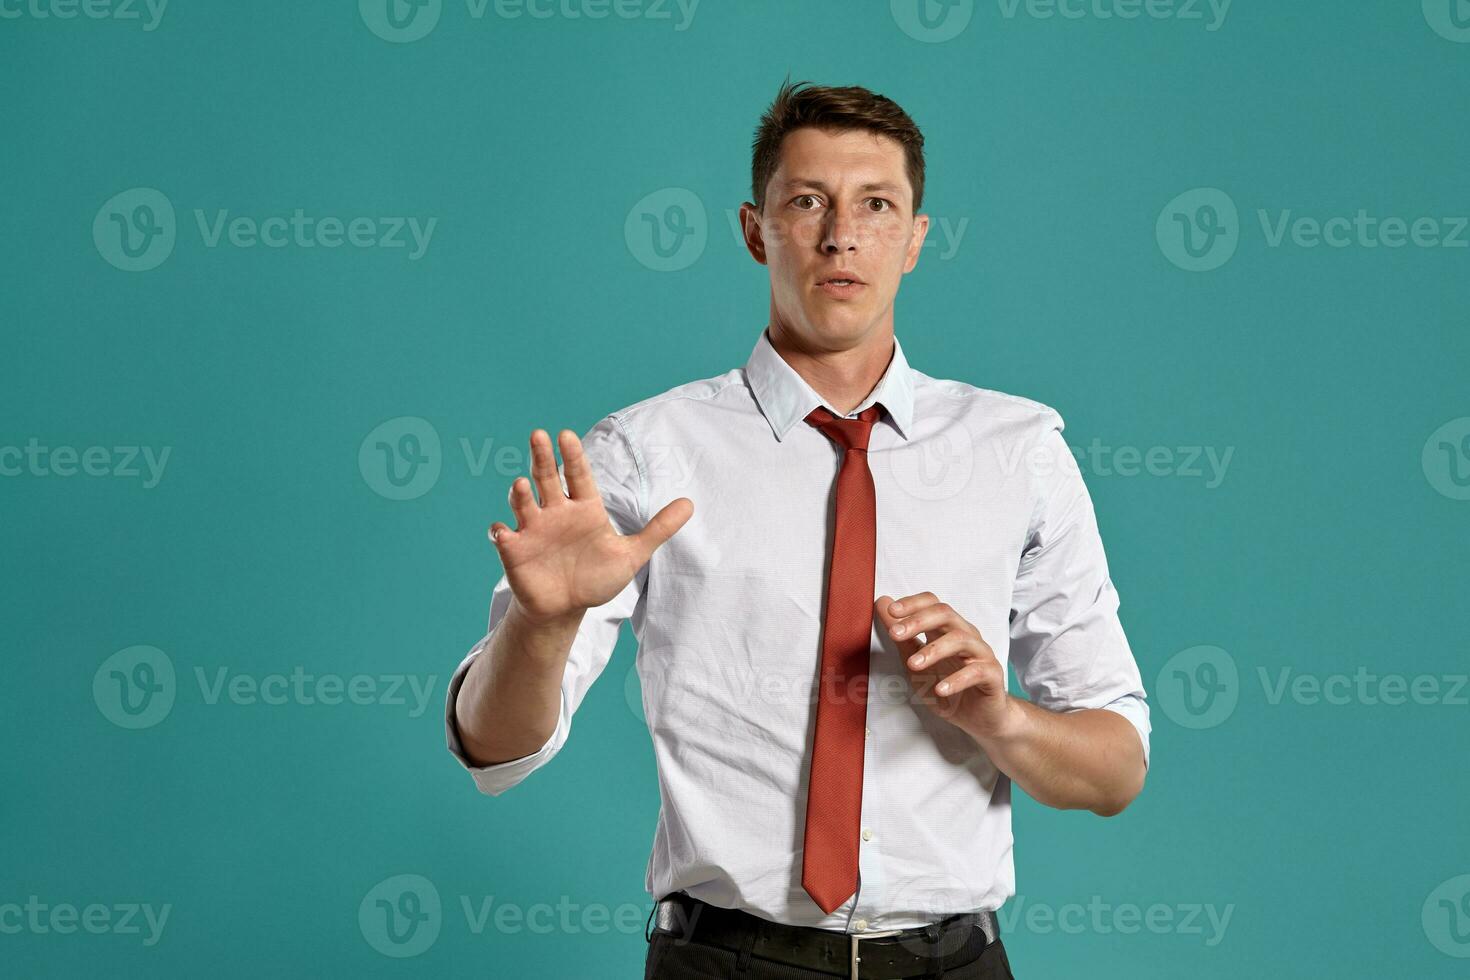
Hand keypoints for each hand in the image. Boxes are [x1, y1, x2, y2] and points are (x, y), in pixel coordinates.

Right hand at [489, 428, 692, 625]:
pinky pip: (502, 536)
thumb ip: (658, 529)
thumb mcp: (631, 555)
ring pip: (523, 502)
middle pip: (546, 477)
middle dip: (542, 457)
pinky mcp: (515, 550)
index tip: (567, 435)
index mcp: (584, 508)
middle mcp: (556, 512)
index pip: (578, 474)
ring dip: (520, 494)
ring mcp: (532, 529)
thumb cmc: (596, 576)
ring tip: (521, 486)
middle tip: (539, 435)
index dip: (572, 456)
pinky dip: (500, 533)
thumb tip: (690, 504)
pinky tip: (503, 533)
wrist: (567, 607)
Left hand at [875, 593, 1021, 741]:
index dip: (912, 603)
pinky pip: (977, 671)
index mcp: (946, 630)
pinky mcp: (992, 675)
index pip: (933, 604)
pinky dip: (957, 680)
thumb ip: (901, 636)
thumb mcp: (915, 663)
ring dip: (933, 650)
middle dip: (918, 621)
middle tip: (895, 633)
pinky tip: (940, 689)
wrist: (979, 718)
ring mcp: (981, 654)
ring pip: (961, 639)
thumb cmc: (946, 687)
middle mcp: (966, 636)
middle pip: (946, 614)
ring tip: (913, 665)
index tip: (890, 611)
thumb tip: (882, 603)